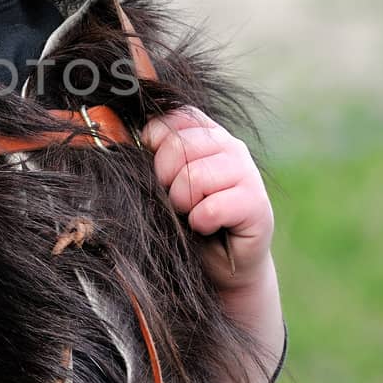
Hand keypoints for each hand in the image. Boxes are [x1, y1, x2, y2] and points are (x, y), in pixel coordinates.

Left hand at [140, 106, 274, 289]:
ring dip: (183, 203)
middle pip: (180, 145)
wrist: (222, 265)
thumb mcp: (164, 183)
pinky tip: (207, 227)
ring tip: (192, 214)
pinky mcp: (257, 204)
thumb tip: (125, 132)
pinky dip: (201, 222)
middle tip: (176, 200)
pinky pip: (212, 207)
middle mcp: (230, 145)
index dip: (155, 141)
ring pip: (196, 176)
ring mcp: (247, 172)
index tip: (157, 170)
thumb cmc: (187, 220)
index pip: (174, 117)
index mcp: (206, 134)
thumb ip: (152, 155)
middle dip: (165, 178)